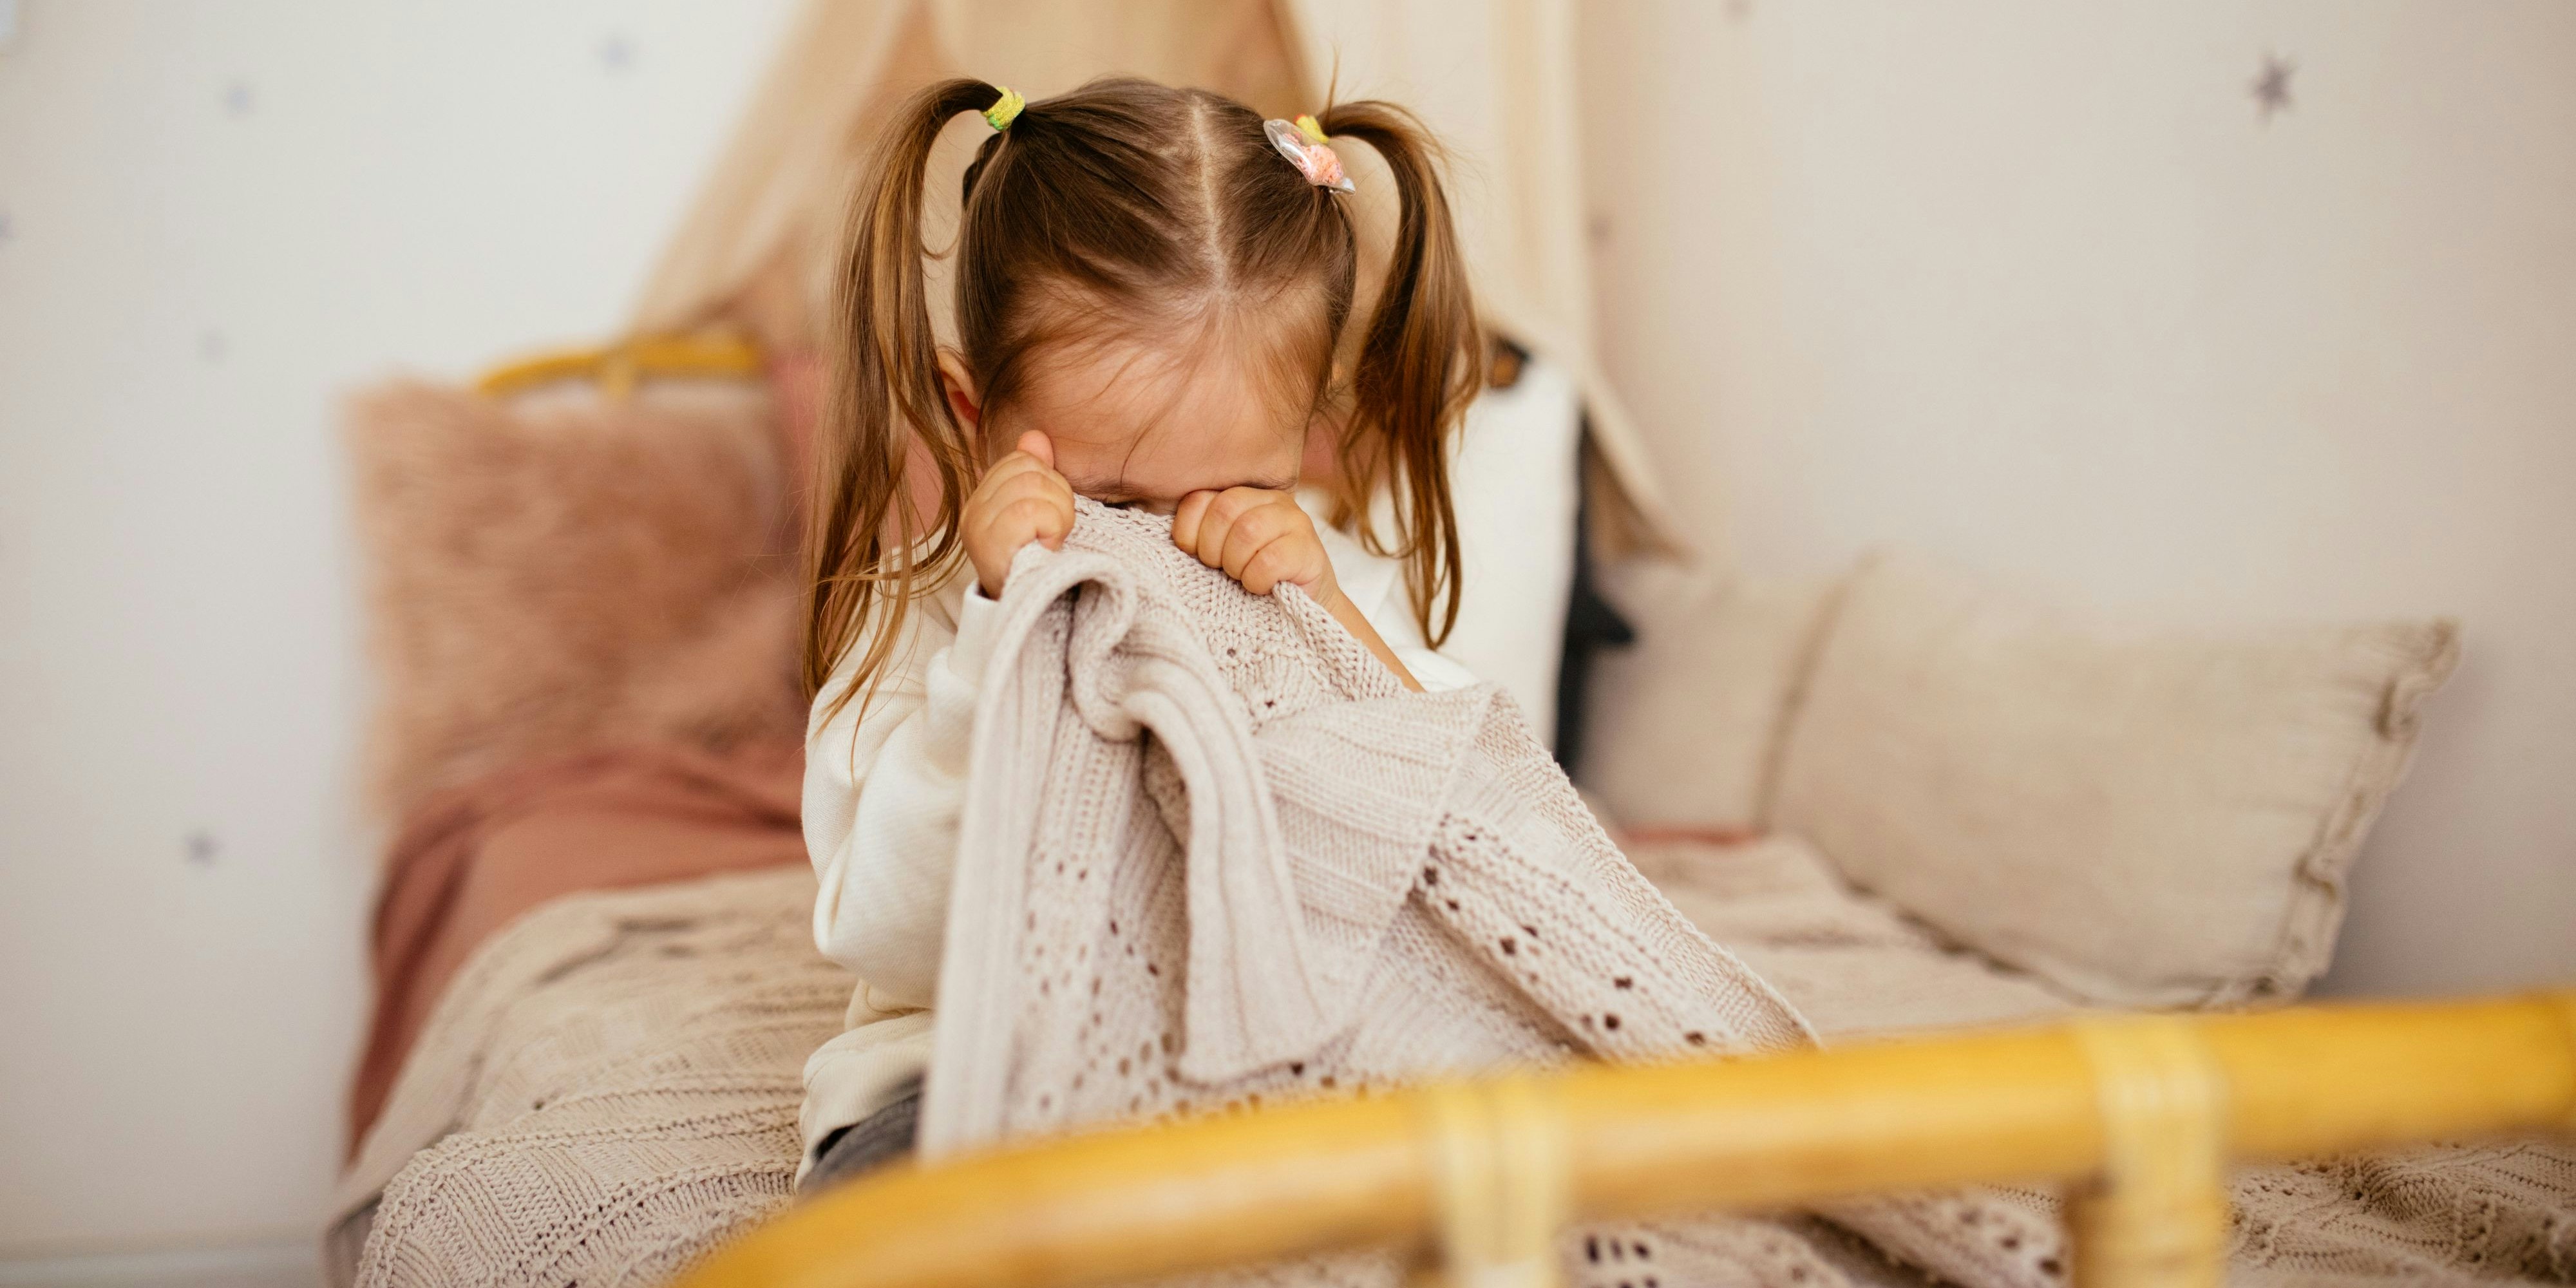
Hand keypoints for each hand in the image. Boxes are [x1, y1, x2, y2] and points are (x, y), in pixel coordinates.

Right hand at [962, 431, 1073, 596]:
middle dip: (1058, 499)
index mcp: (982, 499)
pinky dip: (1052, 527)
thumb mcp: (1040, 514)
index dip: (1049, 483)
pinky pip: (1031, 511)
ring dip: (1059, 515)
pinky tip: (1049, 548)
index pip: (1021, 460)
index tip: (1049, 518)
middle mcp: (972, 511)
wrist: (1031, 615)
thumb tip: (1035, 436)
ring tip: (1052, 541)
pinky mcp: (989, 544)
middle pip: (1029, 471)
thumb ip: (1036, 473)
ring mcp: (977, 528)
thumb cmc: (1040, 566)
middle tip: (1054, 532)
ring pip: (1032, 487)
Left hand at [1170, 487, 1340, 607]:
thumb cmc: (1255, 583)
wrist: (1307, 611)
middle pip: (1223, 510)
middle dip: (1213, 550)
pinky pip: (1269, 560)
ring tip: (1244, 579)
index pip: (1198, 499)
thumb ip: (1200, 537)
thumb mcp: (1221, 555)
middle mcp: (1271, 501)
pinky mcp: (1310, 550)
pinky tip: (1262, 588)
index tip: (1198, 558)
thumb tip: (1172, 540)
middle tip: (1224, 571)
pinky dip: (1257, 580)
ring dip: (1237, 565)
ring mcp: (1295, 521)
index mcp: (1243, 497)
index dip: (1189, 533)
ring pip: (1247, 530)